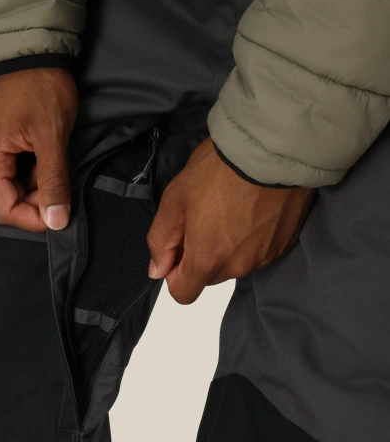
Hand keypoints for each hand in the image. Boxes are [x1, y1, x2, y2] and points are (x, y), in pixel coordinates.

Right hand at [0, 68, 77, 231]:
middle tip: (55, 187)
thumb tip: (55, 219)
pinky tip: (36, 164)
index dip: (33, 219)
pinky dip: (19, 177)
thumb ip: (53, 182)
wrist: (34, 53)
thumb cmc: (41, 87)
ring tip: (46, 171)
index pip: (4, 210)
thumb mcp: (53, 137)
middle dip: (30, 204)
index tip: (58, 212)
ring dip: (25, 191)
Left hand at [147, 138, 314, 303]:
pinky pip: (259, 250)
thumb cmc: (222, 168)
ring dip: (228, 245)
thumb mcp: (175, 198)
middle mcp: (238, 265)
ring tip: (229, 208)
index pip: (183, 294)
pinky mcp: (283, 243)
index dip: (175, 275)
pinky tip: (250, 208)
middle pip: (209, 276)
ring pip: (235, 263)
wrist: (272, 148)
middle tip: (203, 217)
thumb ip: (161, 240)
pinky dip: (252, 237)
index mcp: (207, 259)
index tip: (177, 250)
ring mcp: (264, 256)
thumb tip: (158, 269)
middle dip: (201, 254)